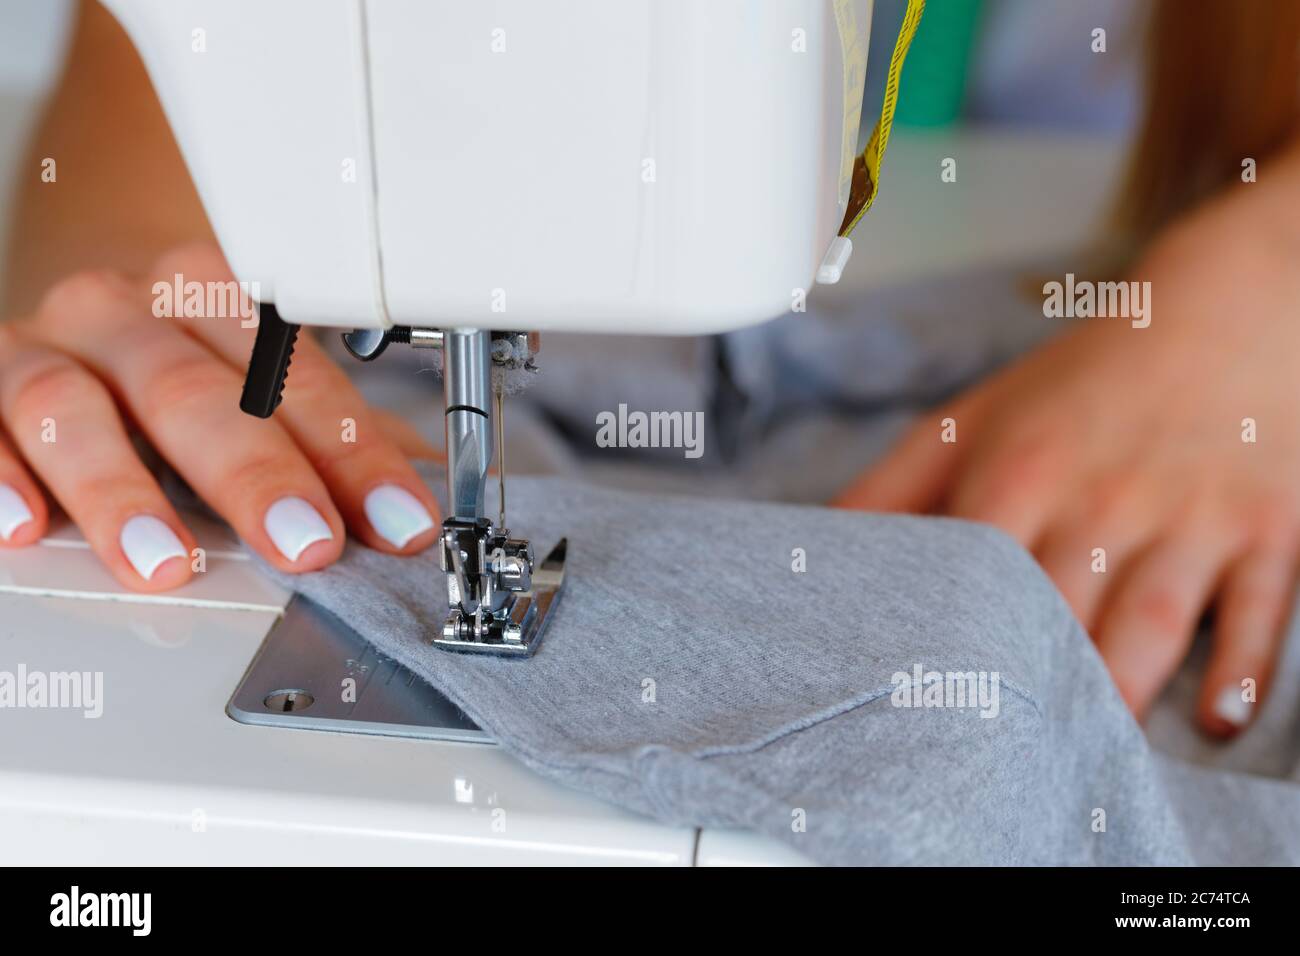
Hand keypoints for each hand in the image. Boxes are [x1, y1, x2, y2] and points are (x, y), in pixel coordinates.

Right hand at [0, 244, 441, 590]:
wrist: (93, 306)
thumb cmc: (197, 359)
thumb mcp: (272, 385)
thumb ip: (344, 444)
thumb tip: (428, 513)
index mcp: (218, 297)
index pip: (295, 380)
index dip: (353, 455)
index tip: (399, 523)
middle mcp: (127, 311)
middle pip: (191, 390)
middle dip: (255, 474)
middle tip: (306, 545)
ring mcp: (45, 347)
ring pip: (70, 406)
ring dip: (120, 490)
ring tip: (164, 561)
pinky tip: (21, 529)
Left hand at [836, 209, 1299, 736]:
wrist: (1231, 307)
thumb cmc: (1081, 383)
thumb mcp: (975, 417)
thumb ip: (892, 489)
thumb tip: (815, 553)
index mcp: (1022, 471)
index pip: (970, 571)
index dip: (940, 637)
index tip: (911, 701)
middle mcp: (1104, 498)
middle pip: (1057, 610)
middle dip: (1022, 683)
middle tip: (985, 753)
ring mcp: (1191, 516)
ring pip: (1150, 622)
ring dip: (1118, 691)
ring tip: (1082, 750)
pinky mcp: (1268, 530)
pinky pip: (1260, 608)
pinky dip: (1244, 666)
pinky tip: (1217, 719)